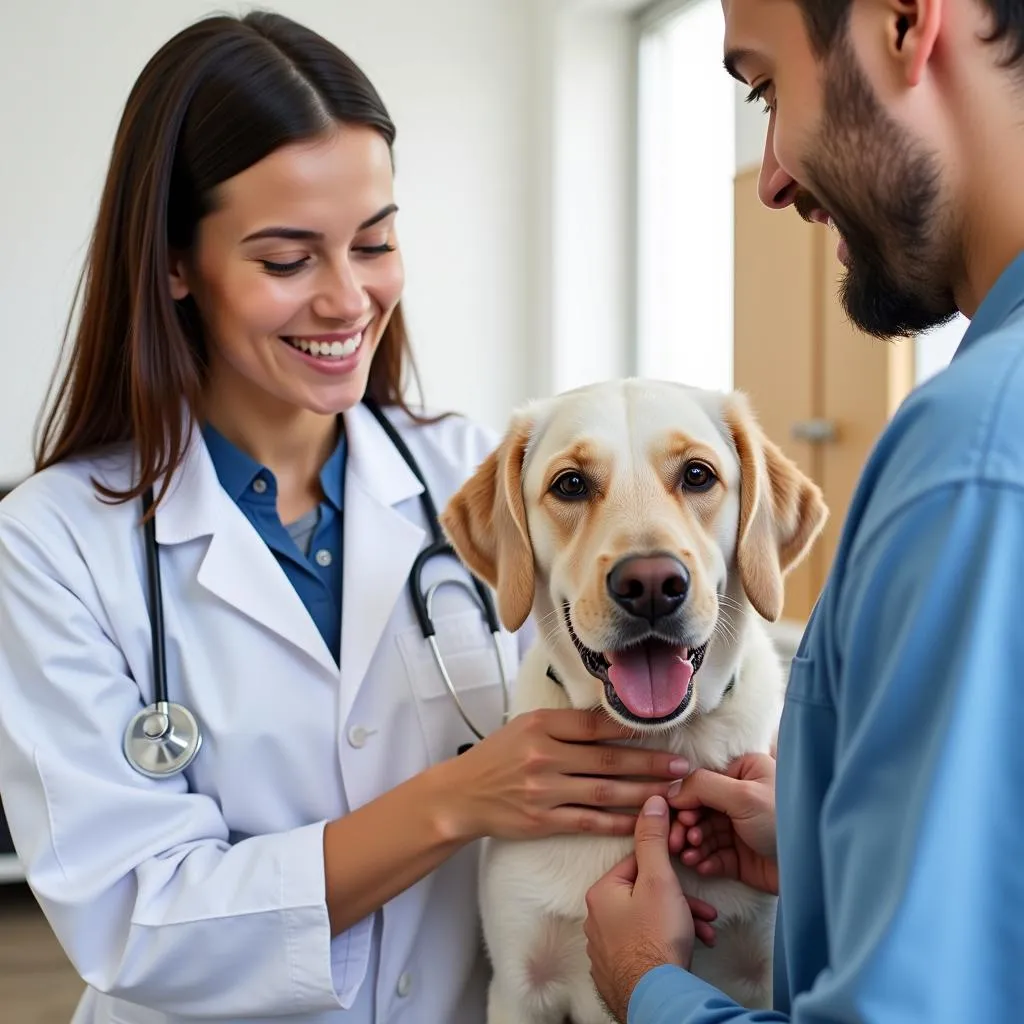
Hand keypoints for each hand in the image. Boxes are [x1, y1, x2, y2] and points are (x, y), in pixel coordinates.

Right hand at [436, 709, 688, 841]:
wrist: (461, 795)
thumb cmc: (497, 757)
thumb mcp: (524, 726)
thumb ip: (563, 724)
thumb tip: (611, 718)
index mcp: (540, 726)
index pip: (593, 725)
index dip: (630, 729)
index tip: (661, 731)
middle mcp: (543, 756)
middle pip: (607, 759)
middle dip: (650, 763)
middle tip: (682, 766)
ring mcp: (544, 790)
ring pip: (605, 792)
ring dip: (643, 793)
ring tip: (672, 793)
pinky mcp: (543, 821)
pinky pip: (590, 822)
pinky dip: (618, 822)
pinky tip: (642, 821)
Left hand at [584, 795, 717, 1021]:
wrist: (657, 998)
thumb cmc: (656, 938)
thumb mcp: (659, 879)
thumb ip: (654, 839)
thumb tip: (650, 801)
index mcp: (601, 893)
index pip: (635, 863)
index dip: (666, 866)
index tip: (686, 873)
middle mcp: (596, 919)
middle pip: (643, 894)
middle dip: (679, 900)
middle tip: (703, 911)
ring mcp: (605, 947)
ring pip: (648, 921)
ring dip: (679, 923)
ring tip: (704, 932)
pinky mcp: (618, 970)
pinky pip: (645, 946)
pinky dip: (667, 944)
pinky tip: (688, 951)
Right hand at [668, 753, 777, 894]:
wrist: (813, 869)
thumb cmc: (784, 821)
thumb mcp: (743, 795)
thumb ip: (703, 786)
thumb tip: (671, 790)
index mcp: (744, 773)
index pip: (702, 782)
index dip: (685, 800)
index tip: (677, 817)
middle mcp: (740, 798)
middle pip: (699, 810)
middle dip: (686, 827)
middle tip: (678, 842)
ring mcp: (739, 829)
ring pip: (703, 835)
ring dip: (693, 845)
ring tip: (690, 856)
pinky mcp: (740, 857)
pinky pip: (714, 856)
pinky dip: (704, 860)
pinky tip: (700, 865)